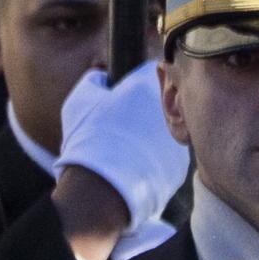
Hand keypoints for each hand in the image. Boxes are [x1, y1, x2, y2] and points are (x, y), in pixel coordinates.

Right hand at [56, 65, 190, 246]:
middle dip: (146, 109)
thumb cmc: (88, 140)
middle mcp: (171, 111)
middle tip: (124, 124)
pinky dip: (154, 160)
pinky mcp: (179, 168)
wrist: (101, 189)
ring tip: (126, 150)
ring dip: (150, 136)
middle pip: (162, 102)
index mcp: (147, 87)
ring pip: (165, 131)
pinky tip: (134, 168)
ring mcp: (178, 140)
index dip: (135, 80)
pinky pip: (167, 157)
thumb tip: (102, 78)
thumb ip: (94, 80)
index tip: (124, 94)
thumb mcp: (80, 100)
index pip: (149, 70)